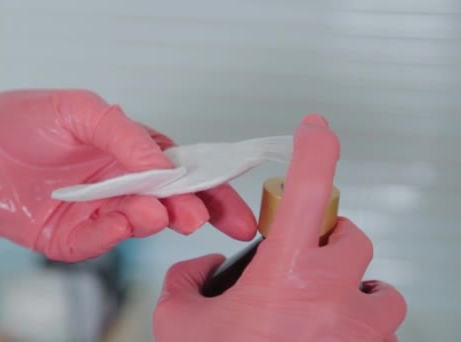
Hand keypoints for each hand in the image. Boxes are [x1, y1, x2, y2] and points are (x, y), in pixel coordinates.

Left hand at [0, 89, 255, 260]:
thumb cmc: (19, 123)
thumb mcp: (78, 109)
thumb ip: (124, 133)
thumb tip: (165, 164)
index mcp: (130, 151)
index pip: (181, 168)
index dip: (208, 184)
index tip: (228, 196)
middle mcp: (120, 184)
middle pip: (169, 201)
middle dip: (193, 210)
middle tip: (203, 217)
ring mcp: (97, 212)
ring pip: (136, 222)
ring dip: (153, 219)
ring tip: (160, 213)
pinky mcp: (70, 237)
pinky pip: (96, 240)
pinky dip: (111, 235)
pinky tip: (121, 223)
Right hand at [153, 115, 406, 340]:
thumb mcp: (181, 323)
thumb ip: (187, 281)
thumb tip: (205, 267)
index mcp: (286, 276)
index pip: (308, 189)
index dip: (315, 148)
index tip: (315, 128)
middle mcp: (335, 297)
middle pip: (349, 235)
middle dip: (323, 242)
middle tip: (295, 266)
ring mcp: (365, 330)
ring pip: (376, 282)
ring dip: (348, 284)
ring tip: (316, 309)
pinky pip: (383, 322)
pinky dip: (359, 321)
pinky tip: (326, 338)